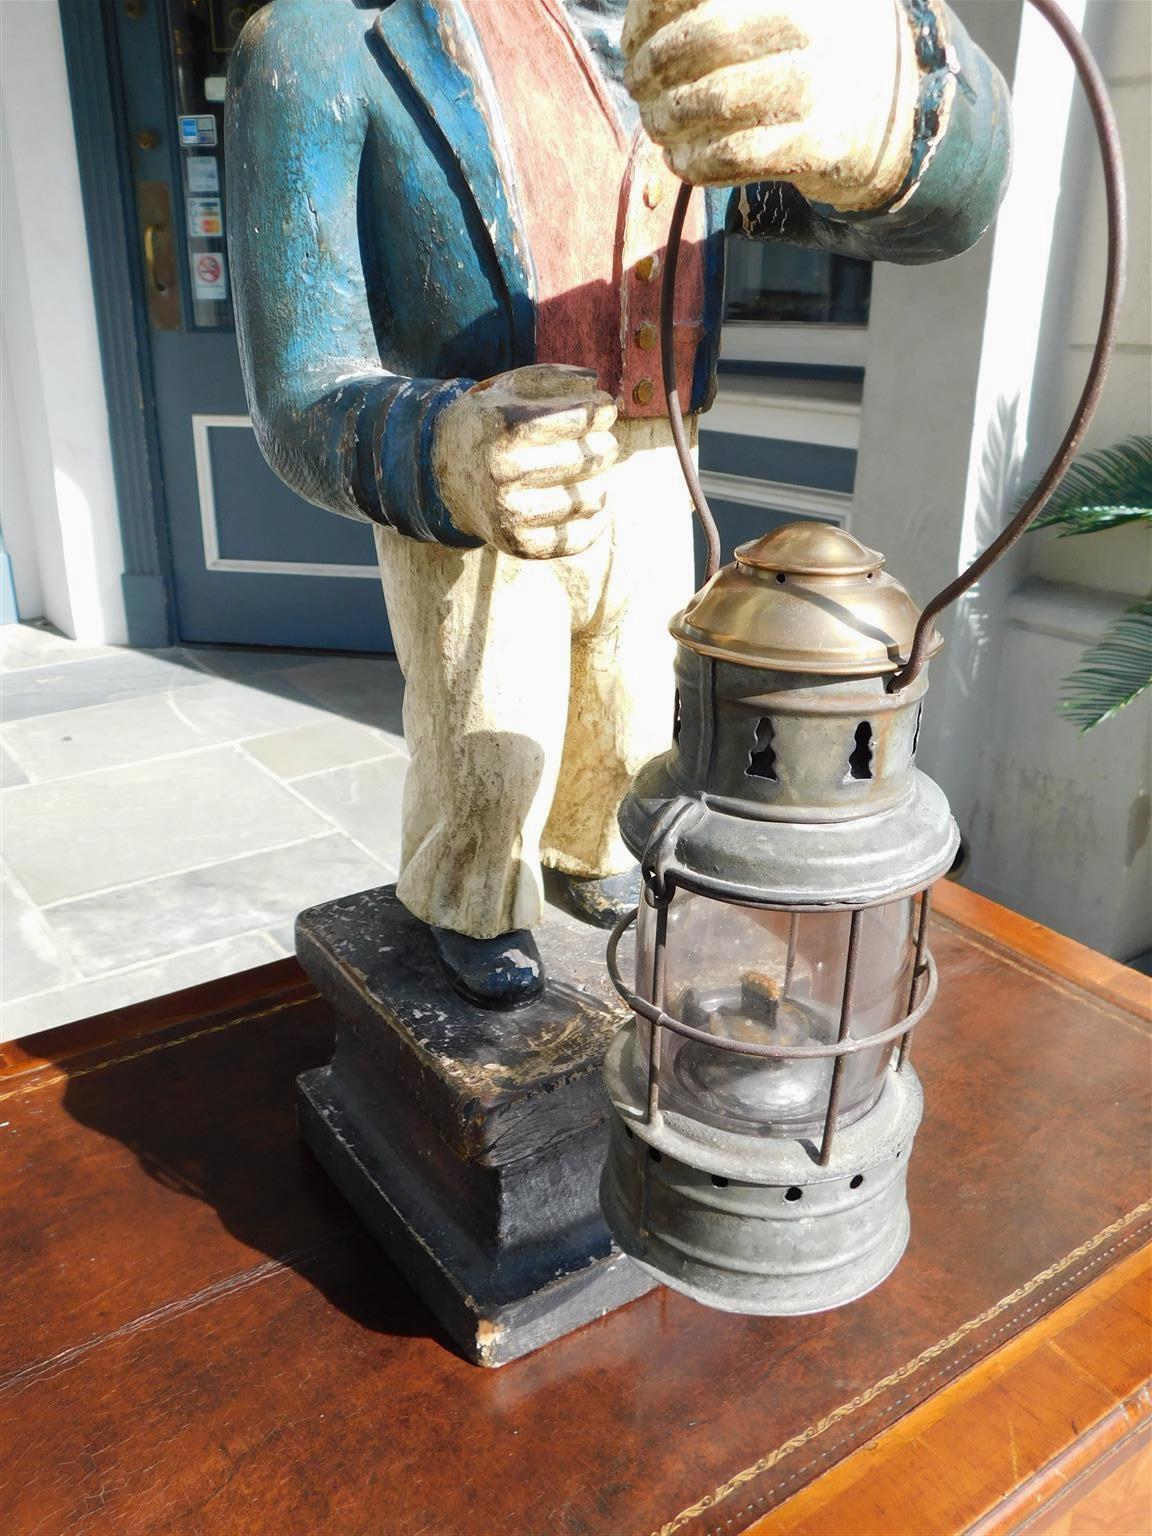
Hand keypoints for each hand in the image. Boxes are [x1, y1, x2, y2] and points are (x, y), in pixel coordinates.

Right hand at [432, 365, 617, 558]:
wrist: (444, 473)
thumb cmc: (490, 424)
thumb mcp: (510, 388)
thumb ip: (554, 378)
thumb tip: (597, 386)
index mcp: (505, 427)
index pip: (580, 418)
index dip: (601, 411)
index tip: (603, 410)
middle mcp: (506, 472)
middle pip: (590, 458)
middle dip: (604, 444)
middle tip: (599, 441)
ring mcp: (512, 514)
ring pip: (592, 498)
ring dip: (601, 481)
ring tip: (589, 472)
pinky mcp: (520, 545)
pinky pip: (580, 538)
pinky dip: (594, 520)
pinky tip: (589, 501)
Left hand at [623, 0, 920, 211]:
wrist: (896, 114)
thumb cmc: (816, 51)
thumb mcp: (786, 2)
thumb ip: (719, 5)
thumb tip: (641, 20)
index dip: (651, 12)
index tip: (632, 39)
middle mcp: (810, 22)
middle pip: (704, 39)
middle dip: (654, 66)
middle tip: (638, 84)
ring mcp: (817, 85)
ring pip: (714, 102)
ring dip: (667, 118)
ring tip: (656, 123)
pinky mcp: (818, 145)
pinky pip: (734, 156)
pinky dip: (694, 161)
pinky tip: (680, 158)